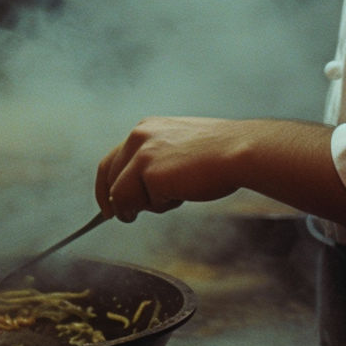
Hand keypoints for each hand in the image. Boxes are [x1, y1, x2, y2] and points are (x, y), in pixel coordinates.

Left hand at [95, 116, 248, 221]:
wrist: (240, 151)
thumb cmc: (220, 152)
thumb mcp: (180, 148)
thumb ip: (157, 161)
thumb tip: (142, 187)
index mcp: (146, 129)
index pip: (113, 159)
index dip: (105, 184)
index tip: (108, 205)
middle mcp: (139, 137)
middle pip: (109, 175)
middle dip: (115, 201)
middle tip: (123, 217)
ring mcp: (142, 155)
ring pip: (120, 194)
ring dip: (144, 205)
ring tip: (175, 195)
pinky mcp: (149, 173)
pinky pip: (138, 204)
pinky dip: (158, 207)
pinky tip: (180, 195)